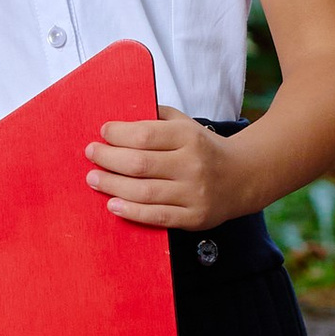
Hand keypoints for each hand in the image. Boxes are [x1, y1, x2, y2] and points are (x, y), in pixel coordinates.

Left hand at [87, 110, 251, 229]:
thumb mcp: (186, 124)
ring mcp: (194, 193)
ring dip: (112, 185)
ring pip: (143, 192)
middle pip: (139, 163)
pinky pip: (157, 216)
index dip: (117, 134)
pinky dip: (131, 212)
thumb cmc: (204, 149)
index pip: (144, 134)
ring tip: (93, 179)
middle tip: (91, 154)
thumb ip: (157, 118)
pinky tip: (113, 205)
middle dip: (107, 158)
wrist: (244, 177)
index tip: (102, 133)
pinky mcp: (195, 217)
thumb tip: (119, 119)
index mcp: (189, 137)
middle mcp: (192, 165)